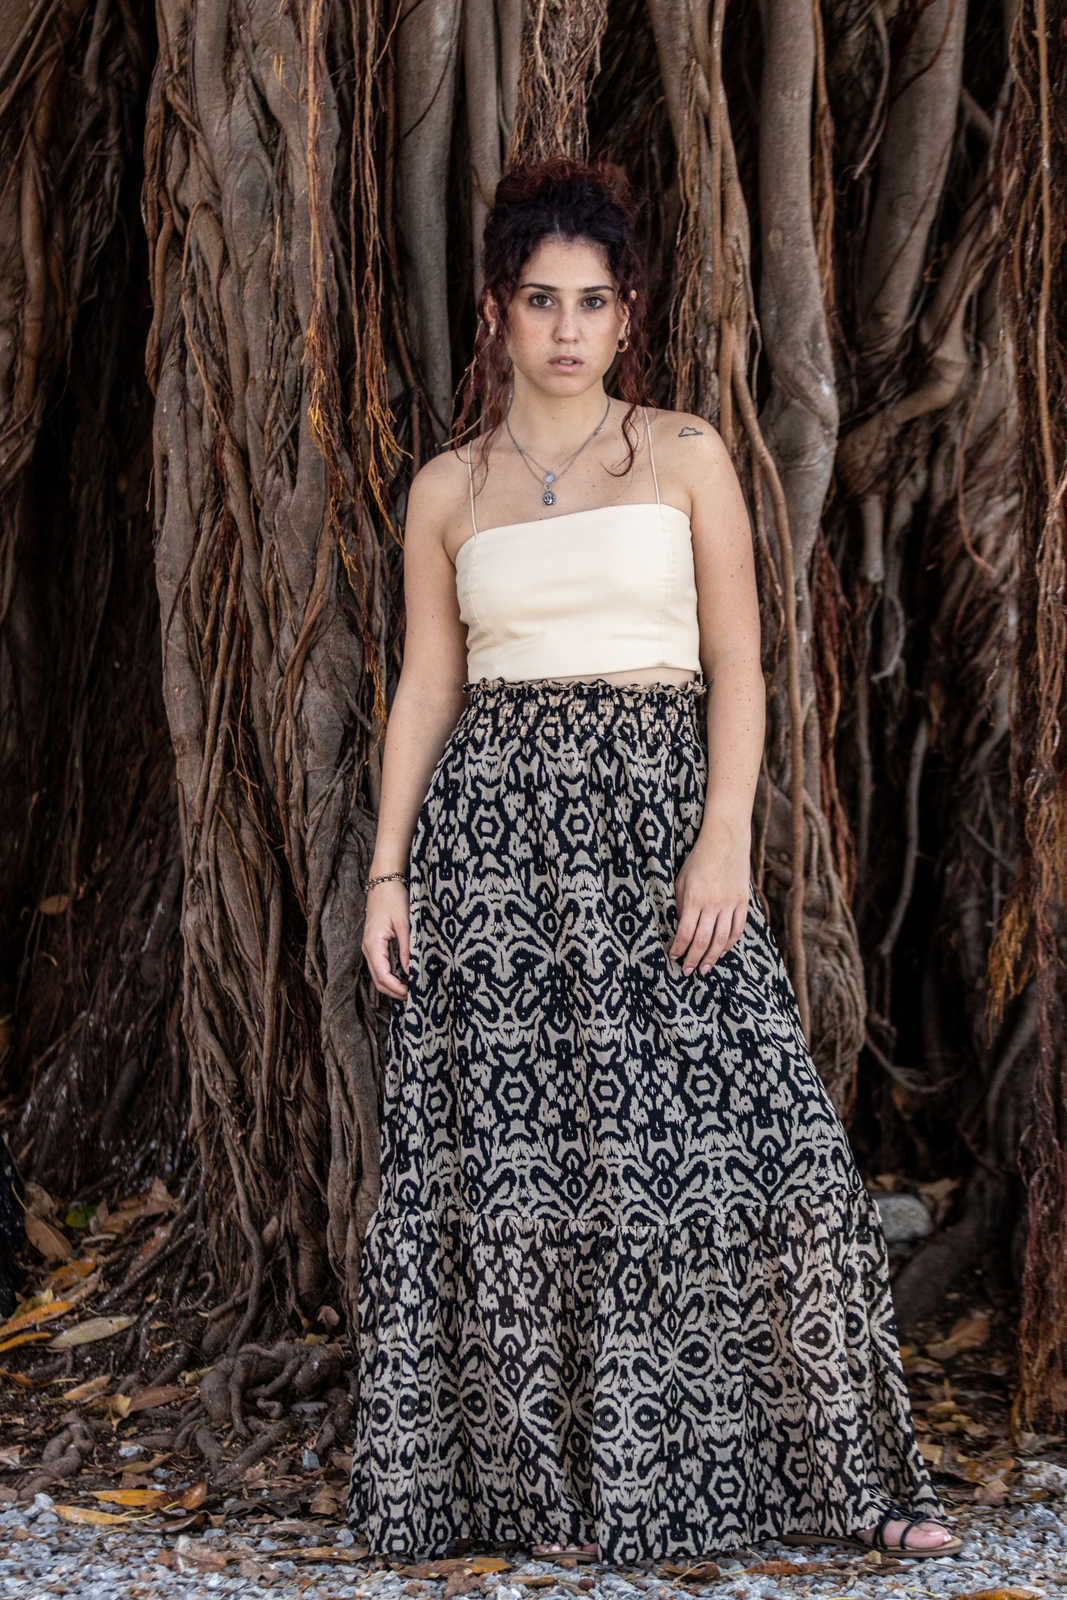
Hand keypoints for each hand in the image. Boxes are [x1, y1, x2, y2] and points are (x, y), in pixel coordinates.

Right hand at [362, 881, 410, 998]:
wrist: (383, 883)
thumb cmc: (394, 899)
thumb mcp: (404, 924)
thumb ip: (407, 949)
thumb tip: (411, 971)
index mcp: (373, 944)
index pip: (383, 976)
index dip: (397, 988)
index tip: (411, 993)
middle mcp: (367, 948)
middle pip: (378, 980)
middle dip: (394, 991)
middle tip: (413, 995)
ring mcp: (368, 947)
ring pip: (377, 975)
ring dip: (392, 985)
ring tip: (410, 987)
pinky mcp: (373, 945)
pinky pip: (379, 966)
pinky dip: (389, 976)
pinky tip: (403, 976)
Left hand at [667, 819, 749, 973]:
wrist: (725, 841)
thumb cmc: (698, 860)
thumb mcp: (681, 881)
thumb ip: (680, 905)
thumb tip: (681, 929)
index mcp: (694, 898)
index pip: (685, 933)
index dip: (679, 948)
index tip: (673, 956)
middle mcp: (713, 904)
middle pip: (703, 941)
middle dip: (694, 959)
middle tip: (688, 971)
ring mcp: (730, 904)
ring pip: (721, 939)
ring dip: (712, 957)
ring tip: (705, 969)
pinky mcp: (742, 902)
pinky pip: (737, 929)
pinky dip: (729, 944)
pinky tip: (721, 952)